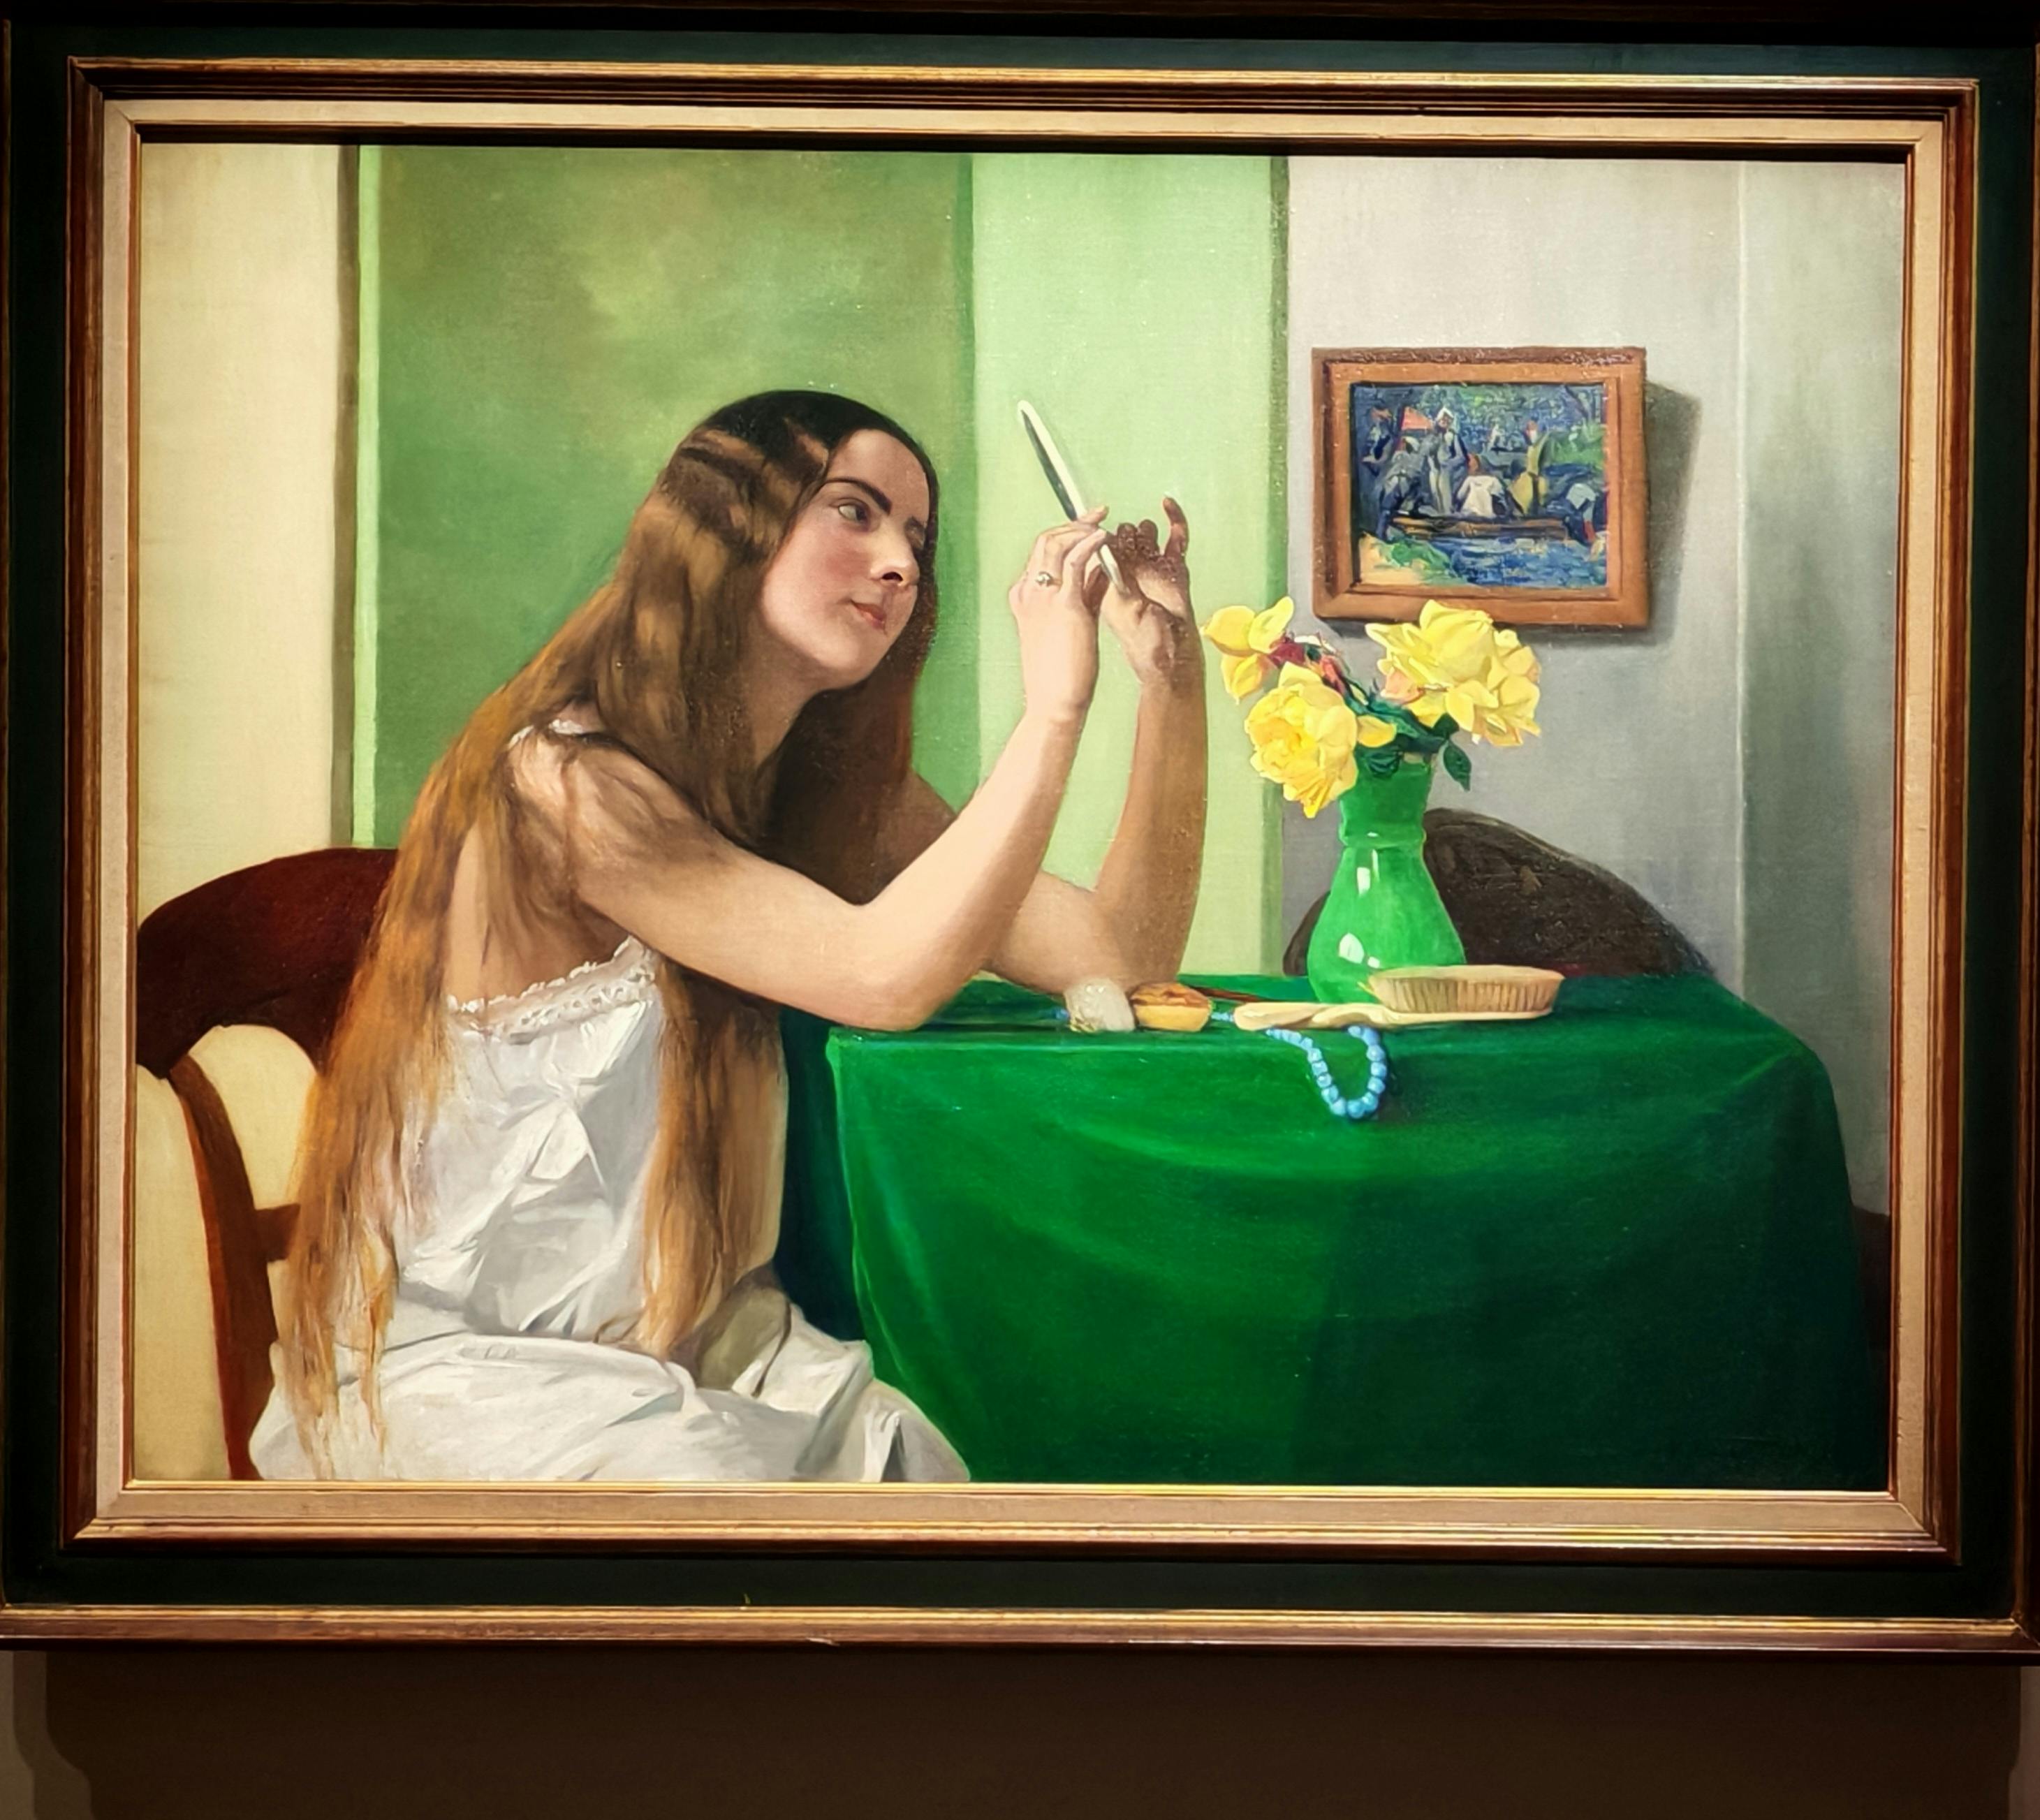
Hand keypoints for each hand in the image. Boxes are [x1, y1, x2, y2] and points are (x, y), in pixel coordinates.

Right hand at [1009, 507, 1110, 726]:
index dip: (1066, 532)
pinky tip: (1105, 538)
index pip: (1042, 552)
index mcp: (1023, 597)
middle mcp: (1028, 592)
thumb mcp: (1071, 624)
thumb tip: (1102, 568)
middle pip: (1046, 540)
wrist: (1053, 702)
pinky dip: (1091, 543)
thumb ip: (1084, 593)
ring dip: (1082, 528)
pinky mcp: (1064, 604)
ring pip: (1057, 542)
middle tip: (1099, 515)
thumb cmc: (1062, 672)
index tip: (1087, 525)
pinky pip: (1077, 560)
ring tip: (1104, 526)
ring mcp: (1043, 596)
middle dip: (1074, 522)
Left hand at [1093, 497, 1199, 690]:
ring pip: (1147, 534)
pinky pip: (1177, 537)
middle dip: (1122, 534)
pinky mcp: (1177, 568)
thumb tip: (1096, 554)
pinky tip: (1166, 504)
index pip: (1100, 548)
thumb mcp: (1117, 610)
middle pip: (1124, 537)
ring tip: (1143, 544)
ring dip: (1143, 531)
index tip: (1093, 527)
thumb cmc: (1142, 643)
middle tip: (1122, 541)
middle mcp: (1131, 573)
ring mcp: (1155, 569)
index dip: (1096, 536)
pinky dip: (1174, 518)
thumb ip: (1109, 581)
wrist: (1172, 659)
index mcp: (1109, 583)